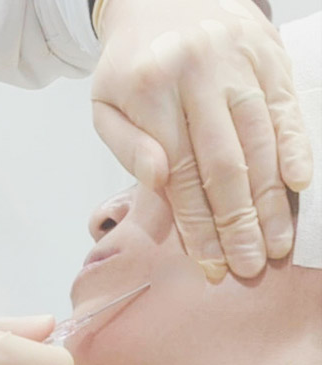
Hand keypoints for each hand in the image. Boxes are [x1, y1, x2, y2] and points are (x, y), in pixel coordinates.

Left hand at [91, 0, 312, 279]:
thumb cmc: (130, 65)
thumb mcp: (106, 105)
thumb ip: (128, 148)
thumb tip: (158, 183)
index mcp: (150, 92)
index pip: (180, 176)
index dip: (198, 227)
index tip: (211, 266)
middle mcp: (198, 75)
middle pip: (225, 166)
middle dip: (238, 225)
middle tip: (249, 267)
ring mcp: (239, 62)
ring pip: (261, 142)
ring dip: (271, 201)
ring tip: (276, 245)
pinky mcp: (269, 54)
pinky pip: (287, 107)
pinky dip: (296, 149)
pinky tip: (299, 187)